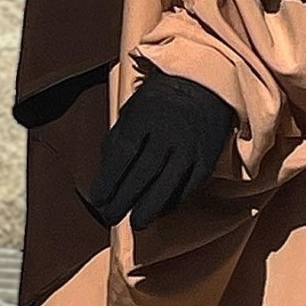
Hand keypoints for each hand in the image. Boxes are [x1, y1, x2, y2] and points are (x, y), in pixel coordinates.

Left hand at [87, 66, 239, 229]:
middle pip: (142, 174)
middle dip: (123, 200)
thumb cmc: (162, 99)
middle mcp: (170, 129)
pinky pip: (189, 188)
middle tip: (111, 215)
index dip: (108, 181)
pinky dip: (173, 203)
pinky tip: (161, 210)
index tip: (98, 199)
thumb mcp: (134, 107)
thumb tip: (104, 176)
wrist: (206, 84)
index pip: (123, 153)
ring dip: (148, 209)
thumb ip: (118, 138)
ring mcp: (190, 145)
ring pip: (167, 185)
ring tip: (136, 222)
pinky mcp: (207, 157)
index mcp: (146, 112)